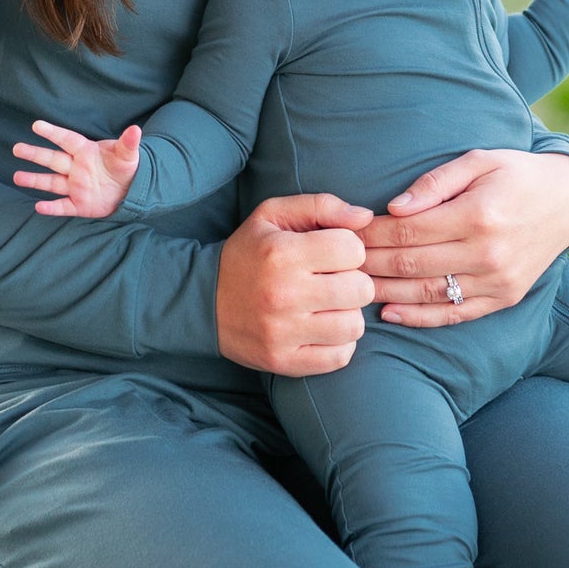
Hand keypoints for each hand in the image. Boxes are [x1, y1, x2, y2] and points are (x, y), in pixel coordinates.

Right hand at [12, 120, 142, 216]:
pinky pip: (62, 206)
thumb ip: (128, 143)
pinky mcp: (79, 204)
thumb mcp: (128, 155)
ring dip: (35, 180)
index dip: (53, 133)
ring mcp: (76, 186)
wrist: (131, 190)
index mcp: (86, 152)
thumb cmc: (126, 168)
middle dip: (35, 154)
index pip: (67, 140)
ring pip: (51, 182)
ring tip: (16, 177)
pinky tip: (38, 207)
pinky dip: (51, 208)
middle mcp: (76, 168)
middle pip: (52, 159)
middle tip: (17, 148)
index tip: (37, 125)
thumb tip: (135, 130)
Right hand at [216, 194, 374, 375]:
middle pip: (360, 289)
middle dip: (353, 281)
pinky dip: (339, 343)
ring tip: (328, 305)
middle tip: (333, 281)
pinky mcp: (284, 361)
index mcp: (282, 253)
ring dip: (347, 314)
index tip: (332, 254)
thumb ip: (321, 206)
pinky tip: (322, 328)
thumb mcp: (273, 216)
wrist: (202, 301)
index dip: (349, 249)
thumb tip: (366, 217)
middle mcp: (283, 294)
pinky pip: (340, 356)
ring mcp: (283, 332)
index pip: (352, 249)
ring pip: (354, 326)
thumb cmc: (247, 253)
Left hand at [362, 150, 568, 326]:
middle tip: (337, 261)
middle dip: (367, 262)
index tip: (345, 232)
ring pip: (426, 293)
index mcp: (477, 215)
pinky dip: (419, 317)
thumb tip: (394, 208)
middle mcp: (488, 253)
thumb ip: (434, 182)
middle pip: (410, 264)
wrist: (568, 202)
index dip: (370, 234)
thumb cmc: (515, 174)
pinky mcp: (504, 298)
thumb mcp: (478, 161)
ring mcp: (498, 281)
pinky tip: (389, 312)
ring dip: (384, 291)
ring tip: (351, 286)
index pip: (407, 231)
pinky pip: (455, 314)